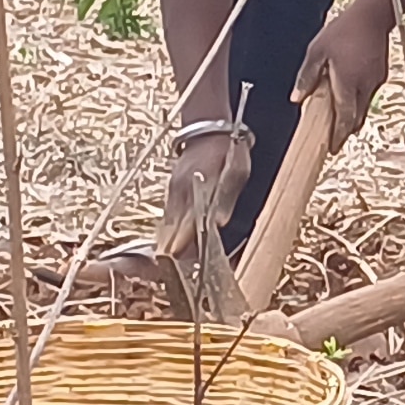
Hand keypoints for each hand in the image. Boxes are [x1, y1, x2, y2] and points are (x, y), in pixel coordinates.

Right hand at [156, 131, 248, 260]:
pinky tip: (170, 247)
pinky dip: (169, 231)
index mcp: (199, 185)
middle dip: (177, 249)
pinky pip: (166, 215)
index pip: (190, 219)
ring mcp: (173, 190)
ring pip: (167, 223)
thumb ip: (227, 198)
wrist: (207, 130)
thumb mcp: (237, 172)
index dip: (187, 241)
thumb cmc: (229, 152)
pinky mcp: (170, 190)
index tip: (185, 261)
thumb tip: (219, 223)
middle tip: (179, 274)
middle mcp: (181, 189)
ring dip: (169, 243)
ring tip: (171, 268)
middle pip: (174, 226)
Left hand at [292, 3, 393, 140]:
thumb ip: (306, 77)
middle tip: (334, 138)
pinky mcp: (381, 76)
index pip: (345, 118)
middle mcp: (364, 86)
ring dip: (352, 115)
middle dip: (345, 130)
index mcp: (347, 82)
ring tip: (339, 116)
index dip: (339, 136)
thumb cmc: (342, 31)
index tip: (333, 148)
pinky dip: (359, 100)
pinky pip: (369, 94)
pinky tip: (348, 93)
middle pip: (356, 118)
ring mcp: (375, 82)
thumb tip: (297, 98)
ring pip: (364, 107)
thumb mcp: (316, 51)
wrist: (372, 16)